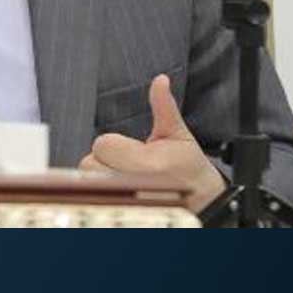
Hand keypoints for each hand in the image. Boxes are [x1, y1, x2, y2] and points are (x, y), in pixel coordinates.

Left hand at [79, 73, 226, 212]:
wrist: (203, 202)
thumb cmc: (188, 168)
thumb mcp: (178, 134)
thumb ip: (163, 107)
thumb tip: (160, 81)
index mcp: (145, 163)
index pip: (103, 144)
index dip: (116, 145)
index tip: (135, 151)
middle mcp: (133, 184)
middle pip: (89, 163)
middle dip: (105, 160)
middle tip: (128, 164)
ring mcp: (126, 201)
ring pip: (89, 180)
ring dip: (102, 175)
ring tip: (125, 176)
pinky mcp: (121, 211)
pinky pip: (95, 197)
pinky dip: (102, 191)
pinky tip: (120, 189)